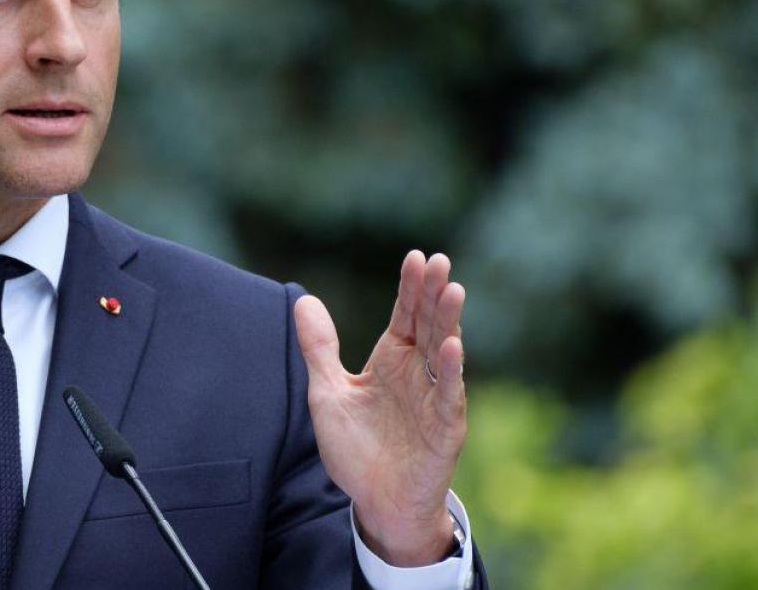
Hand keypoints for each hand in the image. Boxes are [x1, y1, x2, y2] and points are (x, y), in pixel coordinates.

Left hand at [294, 250, 466, 565]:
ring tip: (452, 289)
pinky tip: (454, 345)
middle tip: (439, 261)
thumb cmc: (357, 448)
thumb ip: (319, 350)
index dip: (410, 287)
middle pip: (428, 324)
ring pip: (445, 352)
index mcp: (393, 360)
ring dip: (449, 321)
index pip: (405, 315)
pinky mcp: (445, 428)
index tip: (414, 256)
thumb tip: (303, 300)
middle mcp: (419, 373)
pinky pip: (449, 396)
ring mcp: (435, 399)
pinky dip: (452, 371)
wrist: (376, 502)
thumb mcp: (328, 393)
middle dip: (433, 293)